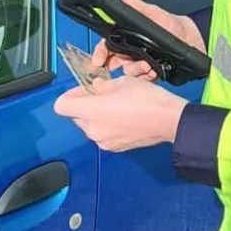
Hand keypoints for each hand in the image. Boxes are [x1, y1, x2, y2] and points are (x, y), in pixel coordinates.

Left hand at [53, 74, 187, 151]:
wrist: (168, 120)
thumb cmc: (148, 101)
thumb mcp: (121, 82)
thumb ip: (102, 86)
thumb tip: (96, 87)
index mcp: (92, 111)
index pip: (61, 106)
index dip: (70, 95)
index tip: (81, 90)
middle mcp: (93, 129)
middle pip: (75, 116)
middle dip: (85, 104)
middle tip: (101, 94)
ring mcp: (103, 141)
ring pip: (89, 125)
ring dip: (96, 115)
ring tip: (114, 105)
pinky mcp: (114, 147)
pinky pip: (102, 134)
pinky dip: (107, 126)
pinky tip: (122, 116)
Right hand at [90, 0, 205, 78]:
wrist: (194, 40)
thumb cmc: (175, 26)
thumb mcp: (157, 15)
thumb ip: (141, 8)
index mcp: (130, 35)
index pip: (108, 44)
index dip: (101, 51)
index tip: (98, 59)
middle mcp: (133, 49)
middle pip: (115, 60)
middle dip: (117, 64)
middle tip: (123, 65)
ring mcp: (142, 61)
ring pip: (128, 71)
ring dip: (134, 70)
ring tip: (145, 65)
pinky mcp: (152, 72)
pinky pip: (143, 79)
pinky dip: (146, 77)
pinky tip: (153, 71)